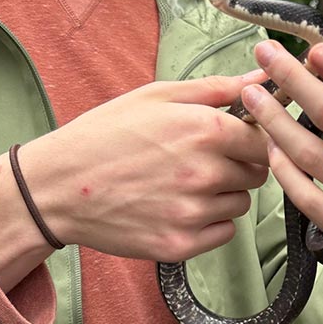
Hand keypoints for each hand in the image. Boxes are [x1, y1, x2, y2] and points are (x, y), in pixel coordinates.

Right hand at [0, 74, 271, 269]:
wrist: (57, 186)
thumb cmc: (106, 133)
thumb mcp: (158, 96)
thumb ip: (217, 88)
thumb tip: (262, 78)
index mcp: (206, 130)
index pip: (264, 139)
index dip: (253, 138)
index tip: (235, 139)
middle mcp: (205, 173)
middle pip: (257, 173)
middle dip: (239, 165)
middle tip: (204, 160)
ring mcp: (193, 212)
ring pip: (240, 204)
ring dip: (224, 194)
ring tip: (185, 183)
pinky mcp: (181, 245)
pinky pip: (224, 233)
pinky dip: (211, 223)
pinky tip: (180, 207)